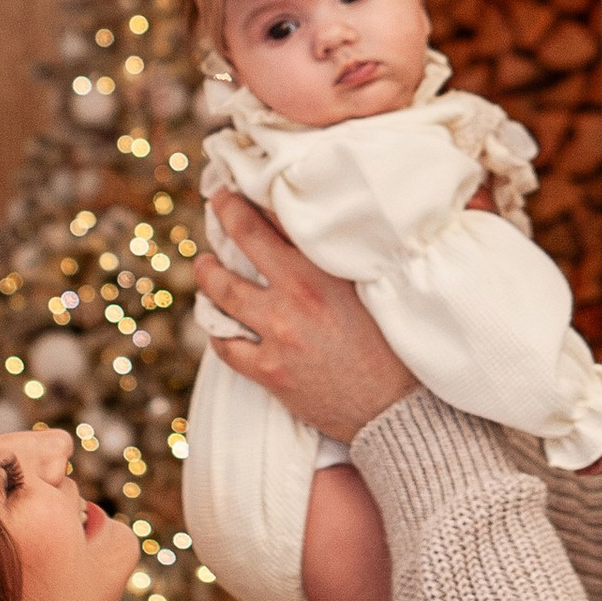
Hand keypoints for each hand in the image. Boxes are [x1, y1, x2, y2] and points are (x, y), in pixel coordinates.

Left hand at [192, 196, 418, 442]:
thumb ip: (340, 260)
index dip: (246, 203)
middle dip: (222, 221)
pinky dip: (218, 330)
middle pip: (239, 247)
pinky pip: (226, 346)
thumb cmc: (393, 345)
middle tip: (216, 210)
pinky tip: (218, 321)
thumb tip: (316, 227)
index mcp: (321, 274)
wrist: (394, 408)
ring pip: (222, 296)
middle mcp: (293, 301)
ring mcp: (277, 337)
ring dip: (209, 276)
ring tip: (207, 266)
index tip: (234, 191)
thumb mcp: (371, 289)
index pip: (272, 223)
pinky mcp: (269, 371)